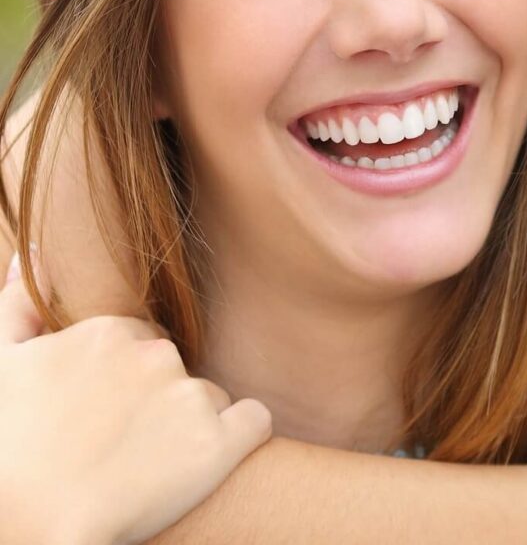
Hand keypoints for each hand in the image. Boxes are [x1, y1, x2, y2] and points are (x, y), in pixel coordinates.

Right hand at [0, 252, 271, 544]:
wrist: (25, 529)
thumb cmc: (5, 453)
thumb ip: (19, 308)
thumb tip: (33, 256)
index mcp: (109, 333)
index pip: (141, 345)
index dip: (122, 384)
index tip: (98, 417)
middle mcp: (156, 355)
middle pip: (177, 370)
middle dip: (158, 401)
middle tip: (120, 445)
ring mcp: (190, 397)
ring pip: (210, 400)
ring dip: (190, 425)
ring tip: (148, 466)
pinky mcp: (218, 444)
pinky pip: (254, 422)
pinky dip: (240, 439)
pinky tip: (206, 462)